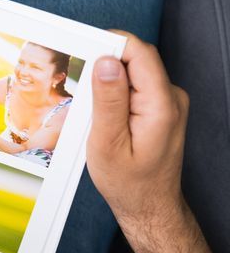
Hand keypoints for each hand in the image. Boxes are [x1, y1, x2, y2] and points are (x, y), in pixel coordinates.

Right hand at [87, 32, 188, 225]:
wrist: (149, 206)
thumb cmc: (128, 182)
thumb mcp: (107, 144)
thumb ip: (108, 100)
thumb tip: (105, 61)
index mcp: (161, 104)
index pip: (138, 52)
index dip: (107, 46)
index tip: (80, 54)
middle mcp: (171, 97)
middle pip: (135, 58)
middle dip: (104, 66)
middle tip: (82, 95)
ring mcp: (169, 101)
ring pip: (133, 70)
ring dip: (107, 82)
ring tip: (94, 114)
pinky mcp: (161, 106)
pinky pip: (135, 84)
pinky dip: (115, 93)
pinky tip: (104, 117)